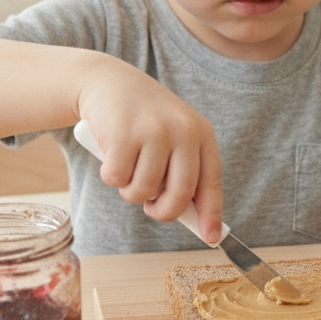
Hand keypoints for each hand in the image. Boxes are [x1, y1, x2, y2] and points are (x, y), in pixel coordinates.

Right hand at [77, 60, 222, 242]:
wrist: (109, 82)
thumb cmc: (143, 119)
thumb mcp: (172, 135)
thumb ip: (182, 170)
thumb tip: (194, 219)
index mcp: (201, 133)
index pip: (211, 181)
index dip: (211, 213)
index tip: (211, 237)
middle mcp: (183, 131)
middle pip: (179, 194)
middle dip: (163, 212)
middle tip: (151, 209)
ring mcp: (154, 131)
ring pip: (143, 191)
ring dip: (131, 190)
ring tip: (128, 167)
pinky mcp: (124, 134)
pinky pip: (117, 179)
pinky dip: (111, 175)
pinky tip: (111, 153)